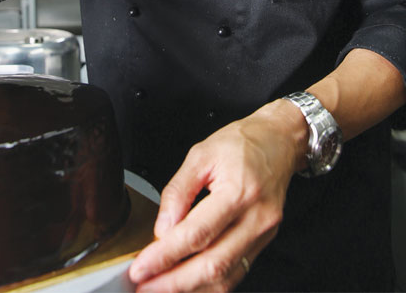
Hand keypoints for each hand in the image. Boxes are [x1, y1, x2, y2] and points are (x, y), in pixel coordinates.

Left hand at [129, 102, 306, 292]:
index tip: (141, 267)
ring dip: (190, 288)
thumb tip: (162, 227)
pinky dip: (210, 284)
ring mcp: (263, 234)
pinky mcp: (264, 242)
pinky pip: (236, 272)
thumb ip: (178, 191)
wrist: (278, 140)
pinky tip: (188, 283)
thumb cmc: (242, 143)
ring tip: (159, 287)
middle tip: (144, 285)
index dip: (165, 255)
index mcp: (238, 191)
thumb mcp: (201, 154)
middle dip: (174, 282)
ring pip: (226, 277)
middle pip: (212, 265)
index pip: (197, 234)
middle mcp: (256, 218)